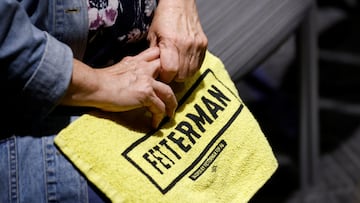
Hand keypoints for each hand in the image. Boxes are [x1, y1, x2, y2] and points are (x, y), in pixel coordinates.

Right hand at [62, 47, 176, 127]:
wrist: (95, 86)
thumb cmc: (99, 80)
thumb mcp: (117, 68)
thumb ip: (127, 68)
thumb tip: (128, 74)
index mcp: (136, 61)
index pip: (155, 54)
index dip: (162, 61)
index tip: (164, 73)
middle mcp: (144, 68)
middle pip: (168, 70)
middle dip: (173, 81)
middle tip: (171, 95)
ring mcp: (147, 81)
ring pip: (168, 92)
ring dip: (171, 104)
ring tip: (169, 114)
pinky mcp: (146, 94)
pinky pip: (159, 108)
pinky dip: (158, 117)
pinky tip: (154, 124)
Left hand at [147, 0, 207, 82]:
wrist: (179, 4)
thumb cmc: (163, 18)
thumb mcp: (152, 36)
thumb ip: (153, 56)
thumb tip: (154, 72)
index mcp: (171, 42)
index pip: (170, 71)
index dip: (164, 76)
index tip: (161, 74)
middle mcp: (186, 45)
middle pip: (181, 75)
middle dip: (173, 77)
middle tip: (167, 71)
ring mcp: (197, 45)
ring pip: (190, 73)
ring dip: (182, 73)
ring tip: (175, 66)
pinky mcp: (203, 45)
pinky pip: (198, 66)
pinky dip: (190, 68)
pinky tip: (183, 62)